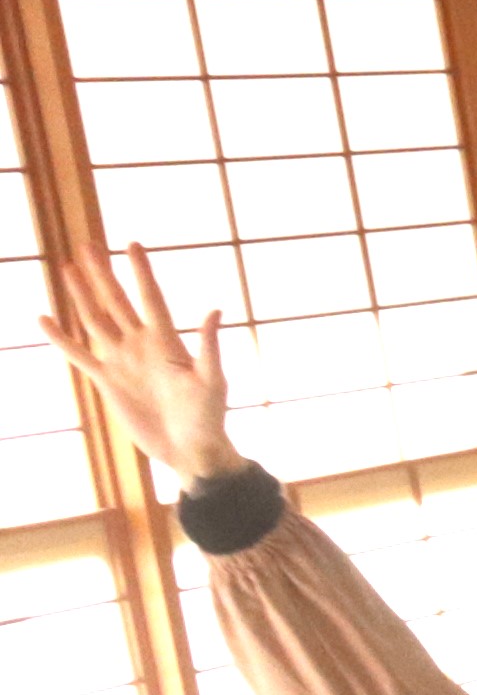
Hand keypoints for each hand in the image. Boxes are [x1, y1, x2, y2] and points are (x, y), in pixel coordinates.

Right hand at [43, 238, 238, 482]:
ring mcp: (122, 361)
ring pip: (95, 320)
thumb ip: (209, 346)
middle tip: (87, 244)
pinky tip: (44, 319)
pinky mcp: (108, 381)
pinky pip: (79, 355)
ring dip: (81, 295)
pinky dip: (61, 338)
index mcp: (167, 341)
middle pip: (117, 301)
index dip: (141, 272)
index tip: (131, 244)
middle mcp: (141, 345)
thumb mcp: (212, 381)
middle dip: (102, 274)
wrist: (191, 450)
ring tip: (67, 268)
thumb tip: (215, 309)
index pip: (150, 298)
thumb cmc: (209, 417)